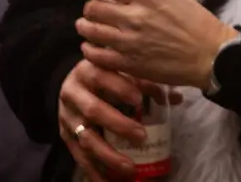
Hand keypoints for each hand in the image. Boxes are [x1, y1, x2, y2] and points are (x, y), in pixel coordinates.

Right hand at [57, 58, 167, 181]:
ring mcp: (67, 117)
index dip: (120, 88)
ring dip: (108, 155)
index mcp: (89, 70)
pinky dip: (93, 171)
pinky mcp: (64, 136)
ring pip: (85, 138)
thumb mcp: (122, 71)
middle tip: (141, 136)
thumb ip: (147, 82)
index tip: (139, 100)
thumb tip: (176, 98)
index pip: (102, 77)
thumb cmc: (107, 75)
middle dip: (118, 125)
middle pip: (93, 110)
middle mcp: (73, 94)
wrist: (73, 82)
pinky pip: (78, 156)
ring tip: (129, 167)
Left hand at [74, 0, 237, 90]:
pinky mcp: (128, 63)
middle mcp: (135, 16)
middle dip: (89, 7)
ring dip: (85, 27)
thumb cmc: (195, 21)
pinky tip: (92, 46)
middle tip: (93, 10)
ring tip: (88, 26)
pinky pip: (96, 55)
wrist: (209, 55)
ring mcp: (129, 41)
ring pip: (90, 31)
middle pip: (93, 8)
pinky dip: (89, 49)